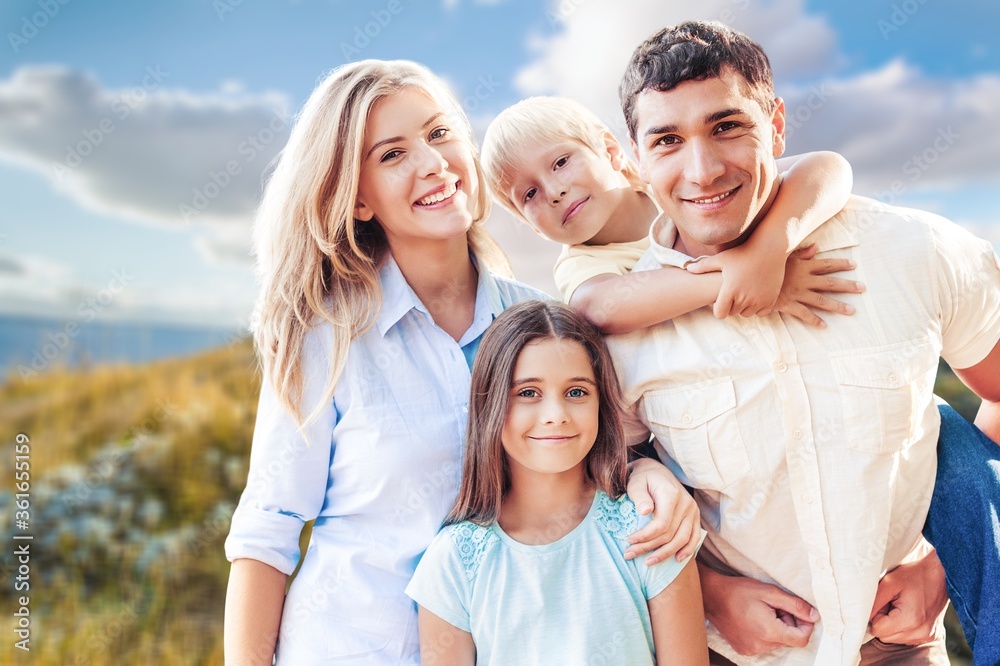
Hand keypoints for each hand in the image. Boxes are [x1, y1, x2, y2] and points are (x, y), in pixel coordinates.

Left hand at [624, 458, 700, 564]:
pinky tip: (677, 559)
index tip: (629, 540)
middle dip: (649, 547)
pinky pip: (694, 537)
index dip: (645, 536)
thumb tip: (645, 512)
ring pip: (682, 539)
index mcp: (671, 495)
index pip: (661, 524)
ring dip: (665, 554)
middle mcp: (686, 503)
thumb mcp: (636, 483)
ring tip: (648, 562)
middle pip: (669, 534)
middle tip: (629, 554)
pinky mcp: (695, 516)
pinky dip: (687, 550)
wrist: (657, 472)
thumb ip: (640, 496)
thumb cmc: (643, 479)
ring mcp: (692, 510)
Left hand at [687, 241, 783, 319]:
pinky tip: (755, 294)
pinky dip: (758, 307)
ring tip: (743, 293)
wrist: (769, 249)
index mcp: (730, 291)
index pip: (720, 314)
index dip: (719, 308)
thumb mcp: (722, 258)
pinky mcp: (770, 300)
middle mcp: (745, 298)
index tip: (720, 299)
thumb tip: (688, 269)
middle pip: (733, 313)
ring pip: (746, 313)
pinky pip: (761, 312)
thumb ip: (704, 265)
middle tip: (733, 292)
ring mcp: (759, 300)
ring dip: (744, 307)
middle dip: (731, 305)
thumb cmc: (742, 252)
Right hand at [700, 563, 818, 655]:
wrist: (711, 595)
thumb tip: (815, 616)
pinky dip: (764, 634)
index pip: (801, 639)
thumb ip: (795, 605)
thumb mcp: (770, 592)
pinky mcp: (743, 650)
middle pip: (788, 640)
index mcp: (769, 631)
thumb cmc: (739, 590)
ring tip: (761, 611)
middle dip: (787, 623)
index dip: (805, 625)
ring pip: (776, 643)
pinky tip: (753, 619)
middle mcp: (760, 645)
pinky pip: (763, 645)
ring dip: (776, 628)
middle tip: (774, 607)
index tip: (798, 612)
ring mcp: (750, 650)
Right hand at [773, 244, 864, 326]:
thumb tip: (816, 247)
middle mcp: (804, 280)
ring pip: (822, 300)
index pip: (827, 264)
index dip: (841, 264)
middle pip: (830, 283)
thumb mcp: (783, 256)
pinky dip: (814, 320)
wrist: (749, 279)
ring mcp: (798, 293)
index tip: (854, 265)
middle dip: (848, 286)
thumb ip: (801, 253)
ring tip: (852, 310)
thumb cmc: (765, 264)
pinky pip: (804, 314)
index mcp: (804, 266)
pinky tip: (824, 325)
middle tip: (862, 288)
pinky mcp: (789, 305)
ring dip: (838, 306)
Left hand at [868, 549, 947, 643]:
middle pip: (885, 637)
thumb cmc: (913, 575)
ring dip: (891, 624)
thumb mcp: (889, 583)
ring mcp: (925, 636)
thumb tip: (862, 617)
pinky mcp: (928, 636)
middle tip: (892, 602)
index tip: (884, 602)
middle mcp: (919, 633)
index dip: (876, 615)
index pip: (878, 630)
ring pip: (893, 638)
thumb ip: (874, 602)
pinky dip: (901, 627)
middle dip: (883, 620)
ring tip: (900, 606)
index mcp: (909, 620)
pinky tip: (907, 612)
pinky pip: (904, 637)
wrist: (941, 575)